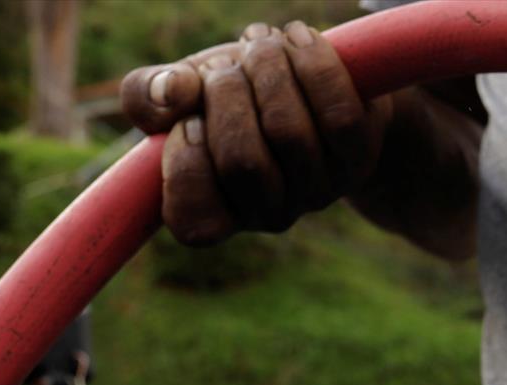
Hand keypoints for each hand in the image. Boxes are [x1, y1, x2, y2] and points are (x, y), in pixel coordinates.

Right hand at [120, 21, 390, 244]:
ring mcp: (320, 190)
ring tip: (261, 42)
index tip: (189, 119)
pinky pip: (338, 113)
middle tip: (227, 65)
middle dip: (226, 95)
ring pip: (290, 133)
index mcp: (220, 211)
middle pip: (243, 163)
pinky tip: (298, 38)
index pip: (194, 223)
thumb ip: (148, 95)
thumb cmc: (235, 96)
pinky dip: (313, 64)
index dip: (185, 165)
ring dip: (267, 70)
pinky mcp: (358, 157)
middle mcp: (272, 213)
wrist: (311, 82)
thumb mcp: (183, 92)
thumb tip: (170, 93)